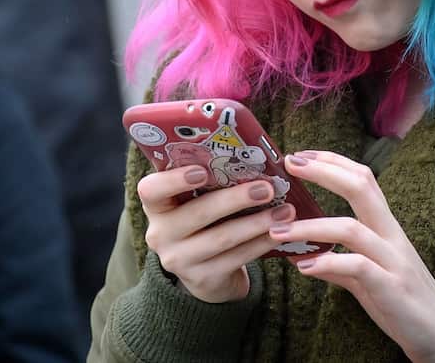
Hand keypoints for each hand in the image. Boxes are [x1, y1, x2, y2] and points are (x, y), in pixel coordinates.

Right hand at [137, 164, 296, 302]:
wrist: (204, 272)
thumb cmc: (203, 221)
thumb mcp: (193, 201)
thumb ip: (206, 181)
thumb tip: (247, 155)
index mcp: (156, 206)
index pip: (150, 190)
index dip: (174, 180)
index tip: (202, 171)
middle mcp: (160, 234)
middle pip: (198, 213)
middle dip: (236, 199)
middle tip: (267, 187)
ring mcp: (179, 260)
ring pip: (222, 238)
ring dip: (257, 222)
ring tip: (285, 210)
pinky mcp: (202, 279)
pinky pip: (236, 258)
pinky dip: (261, 243)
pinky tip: (278, 232)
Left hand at [268, 151, 434, 362]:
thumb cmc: (403, 302)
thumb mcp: (367, 278)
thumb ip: (338, 263)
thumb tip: (303, 257)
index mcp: (385, 227)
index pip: (362, 179)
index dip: (332, 162)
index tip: (300, 155)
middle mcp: (390, 236)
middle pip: (361, 188)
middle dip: (324, 171)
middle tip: (290, 164)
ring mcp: (392, 260)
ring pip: (351, 229)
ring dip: (310, 226)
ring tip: (277, 231)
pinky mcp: (391, 288)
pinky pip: (358, 267)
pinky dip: (328, 263)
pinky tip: (303, 267)